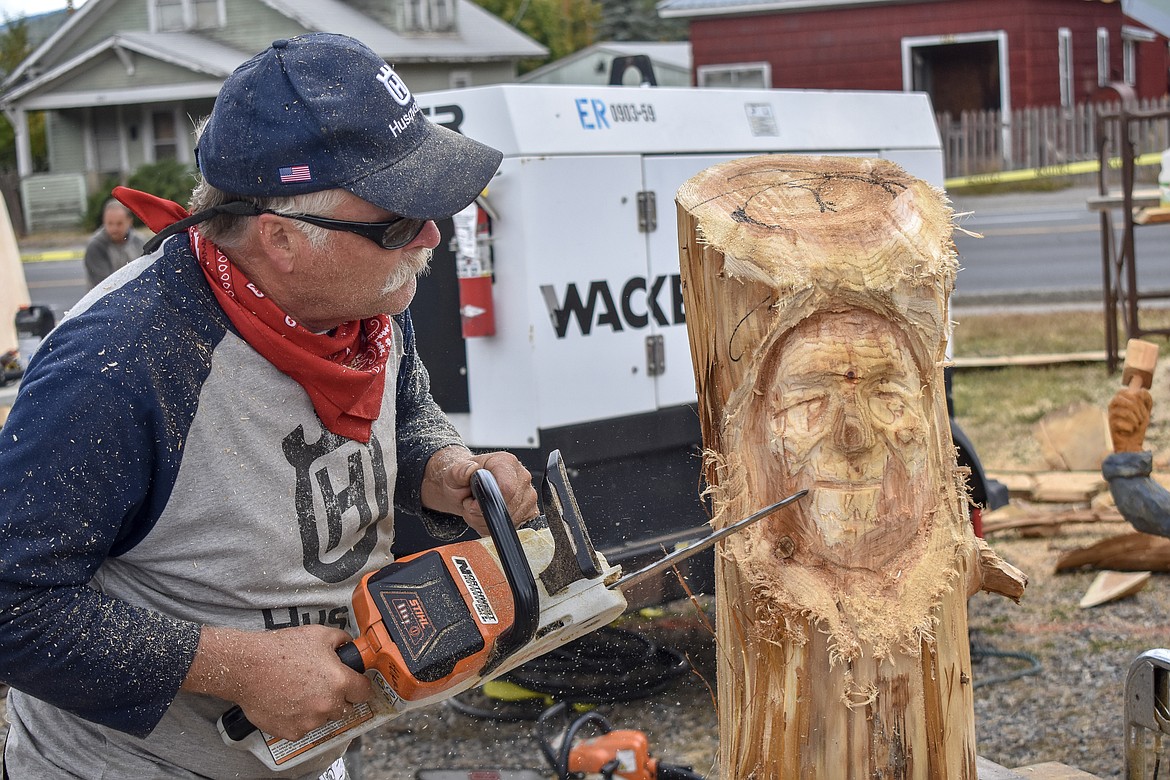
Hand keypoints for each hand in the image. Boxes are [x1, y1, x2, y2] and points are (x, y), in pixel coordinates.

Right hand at [183, 625, 371, 740]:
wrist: (248, 667)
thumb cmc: (282, 649)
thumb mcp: (319, 634)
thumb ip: (342, 640)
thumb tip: (350, 646)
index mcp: (340, 682)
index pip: (364, 692)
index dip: (359, 685)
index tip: (354, 684)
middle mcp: (328, 705)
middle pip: (345, 707)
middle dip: (338, 697)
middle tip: (321, 684)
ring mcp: (310, 721)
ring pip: (323, 718)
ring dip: (317, 709)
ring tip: (299, 691)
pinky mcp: (292, 732)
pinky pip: (303, 727)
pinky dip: (298, 718)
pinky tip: (287, 702)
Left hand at [422, 447, 537, 534]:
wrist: (465, 489)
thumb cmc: (463, 480)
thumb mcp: (453, 474)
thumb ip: (459, 471)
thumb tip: (470, 469)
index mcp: (506, 462)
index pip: (508, 488)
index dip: (488, 502)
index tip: (473, 502)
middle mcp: (522, 476)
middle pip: (509, 507)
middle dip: (485, 513)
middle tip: (472, 505)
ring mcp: (528, 494)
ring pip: (512, 520)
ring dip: (489, 521)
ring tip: (479, 509)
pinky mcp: (530, 510)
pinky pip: (515, 526)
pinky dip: (497, 526)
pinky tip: (488, 516)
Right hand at [1108, 387, 1153, 452]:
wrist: (1131, 444)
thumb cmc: (1137, 428)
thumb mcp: (1145, 411)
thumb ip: (1145, 399)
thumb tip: (1140, 390)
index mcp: (1119, 402)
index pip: (1123, 392)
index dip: (1134, 396)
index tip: (1140, 404)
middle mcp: (1112, 407)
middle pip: (1126, 400)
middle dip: (1139, 409)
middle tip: (1141, 418)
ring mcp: (1110, 415)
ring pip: (1126, 411)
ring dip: (1136, 420)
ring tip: (1136, 425)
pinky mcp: (1109, 425)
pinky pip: (1123, 423)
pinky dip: (1130, 428)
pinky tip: (1129, 431)